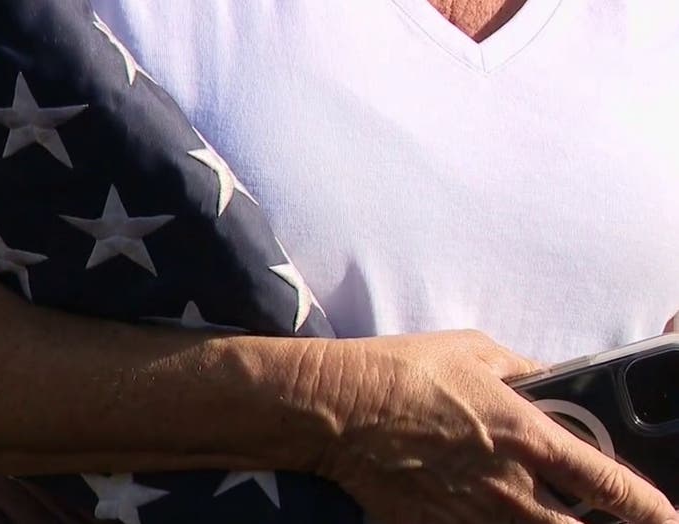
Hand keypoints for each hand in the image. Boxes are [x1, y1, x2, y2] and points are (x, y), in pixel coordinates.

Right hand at [317, 330, 677, 523]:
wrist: (339, 408)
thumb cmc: (404, 371)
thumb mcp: (472, 350)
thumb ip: (521, 369)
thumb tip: (545, 378)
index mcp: (526, 435)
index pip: (605, 482)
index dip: (645, 505)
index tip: (663, 514)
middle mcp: (508, 486)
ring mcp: (471, 514)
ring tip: (538, 515)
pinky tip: (476, 510)